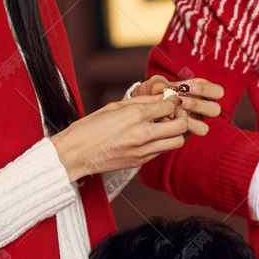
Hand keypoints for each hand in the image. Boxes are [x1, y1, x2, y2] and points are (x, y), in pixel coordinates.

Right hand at [51, 95, 187, 181]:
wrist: (75, 154)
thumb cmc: (90, 127)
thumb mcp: (113, 106)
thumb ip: (140, 101)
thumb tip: (160, 97)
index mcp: (134, 115)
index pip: (169, 106)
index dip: (173, 101)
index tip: (169, 100)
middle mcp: (142, 134)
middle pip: (181, 126)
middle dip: (182, 117)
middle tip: (175, 114)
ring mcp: (143, 150)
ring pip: (177, 142)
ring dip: (176, 133)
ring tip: (166, 126)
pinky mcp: (140, 161)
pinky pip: (162, 151)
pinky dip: (164, 143)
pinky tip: (154, 136)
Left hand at [131, 76, 224, 138]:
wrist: (139, 109)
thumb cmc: (150, 93)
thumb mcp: (152, 85)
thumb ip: (158, 84)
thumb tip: (165, 90)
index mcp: (200, 93)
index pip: (217, 92)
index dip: (205, 89)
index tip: (185, 88)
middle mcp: (200, 109)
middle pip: (215, 110)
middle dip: (197, 105)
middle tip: (180, 102)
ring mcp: (193, 124)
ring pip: (204, 129)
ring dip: (189, 121)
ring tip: (172, 114)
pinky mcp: (183, 135)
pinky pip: (186, 136)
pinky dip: (174, 130)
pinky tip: (163, 122)